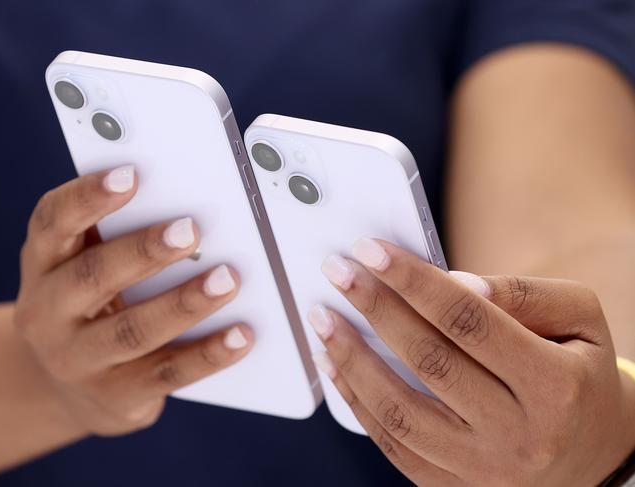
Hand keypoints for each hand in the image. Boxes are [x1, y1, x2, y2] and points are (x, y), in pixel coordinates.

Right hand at [14, 166, 252, 435]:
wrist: (70, 385)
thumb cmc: (94, 304)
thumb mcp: (87, 266)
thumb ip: (120, 235)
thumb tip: (191, 203)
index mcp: (45, 263)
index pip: (53, 223)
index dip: (88, 197)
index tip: (130, 175)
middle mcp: (49, 312)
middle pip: (93, 276)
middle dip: (144, 251)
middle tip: (191, 229)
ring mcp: (80, 360)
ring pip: (133, 330)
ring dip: (185, 303)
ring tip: (228, 280)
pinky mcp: (117, 395)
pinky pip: (168, 373)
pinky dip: (209, 354)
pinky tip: (241, 335)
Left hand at [310, 238, 634, 485]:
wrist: (596, 455)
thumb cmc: (582, 373)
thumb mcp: (579, 320)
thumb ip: (523, 294)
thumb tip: (455, 282)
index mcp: (553, 385)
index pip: (469, 321)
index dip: (415, 281)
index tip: (372, 251)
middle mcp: (517, 434)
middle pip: (428, 361)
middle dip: (374, 308)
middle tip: (337, 271)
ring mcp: (482, 468)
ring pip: (399, 411)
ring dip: (351, 359)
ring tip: (322, 318)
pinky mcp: (454, 485)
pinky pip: (392, 444)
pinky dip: (356, 402)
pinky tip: (335, 365)